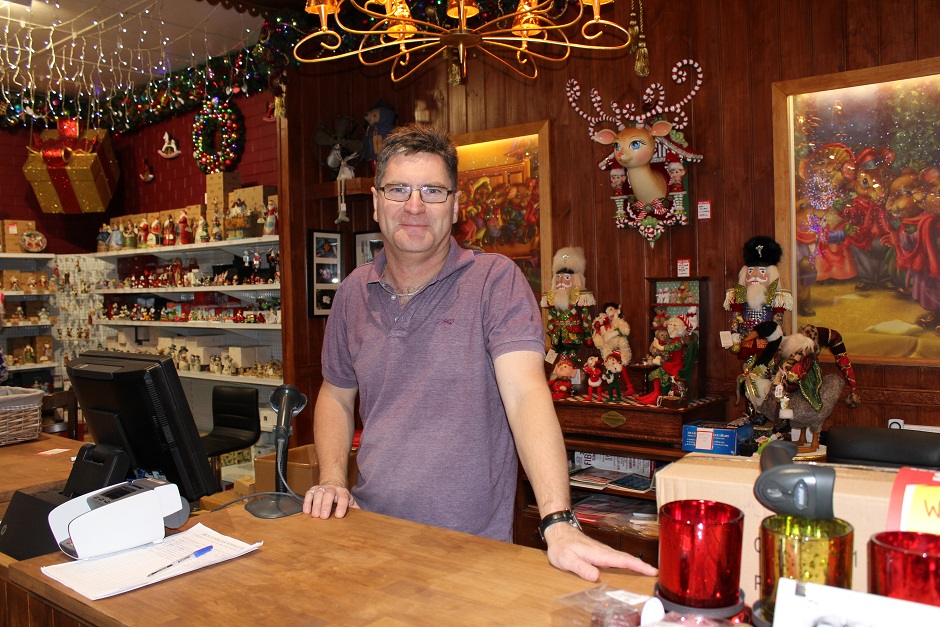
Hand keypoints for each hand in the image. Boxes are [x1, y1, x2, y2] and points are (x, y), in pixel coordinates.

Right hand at [302, 481, 359, 518]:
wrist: (332, 484)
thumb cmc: (341, 497)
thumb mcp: (350, 501)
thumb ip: (355, 509)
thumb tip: (361, 518)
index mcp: (343, 492)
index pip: (343, 498)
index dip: (341, 506)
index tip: (339, 516)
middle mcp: (332, 489)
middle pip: (329, 495)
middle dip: (326, 505)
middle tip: (324, 517)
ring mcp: (321, 489)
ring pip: (318, 494)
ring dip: (316, 505)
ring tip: (315, 515)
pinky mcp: (312, 490)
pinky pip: (308, 495)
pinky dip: (307, 503)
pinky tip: (307, 511)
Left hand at [543, 523, 657, 581]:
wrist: (558, 531)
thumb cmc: (562, 546)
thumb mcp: (567, 560)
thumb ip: (581, 568)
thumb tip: (596, 577)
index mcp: (598, 554)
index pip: (622, 560)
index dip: (638, 566)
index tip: (651, 571)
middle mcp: (603, 551)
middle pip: (626, 558)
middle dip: (642, 565)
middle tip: (656, 573)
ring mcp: (602, 550)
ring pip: (623, 557)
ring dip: (636, 563)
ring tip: (648, 571)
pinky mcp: (600, 552)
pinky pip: (617, 557)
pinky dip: (627, 561)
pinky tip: (630, 566)